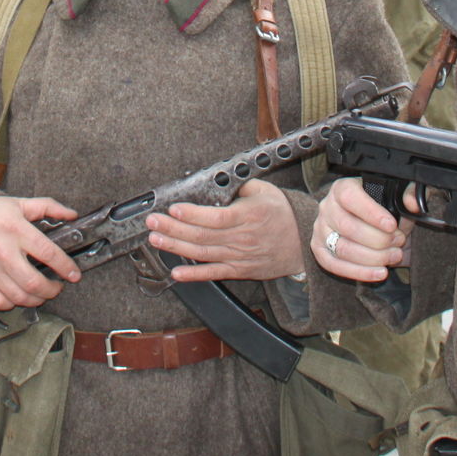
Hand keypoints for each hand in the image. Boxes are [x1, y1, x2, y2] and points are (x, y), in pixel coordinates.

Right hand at [0, 196, 82, 311]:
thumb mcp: (19, 203)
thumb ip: (47, 207)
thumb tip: (71, 215)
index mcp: (17, 230)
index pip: (49, 254)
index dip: (66, 267)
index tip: (74, 275)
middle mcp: (4, 252)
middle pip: (34, 283)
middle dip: (52, 290)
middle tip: (57, 287)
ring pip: (18, 297)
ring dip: (35, 300)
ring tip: (41, 295)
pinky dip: (11, 304)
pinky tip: (16, 297)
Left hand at [149, 179, 303, 281]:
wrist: (303, 243)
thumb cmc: (282, 213)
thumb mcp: (265, 190)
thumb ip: (238, 185)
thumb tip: (212, 181)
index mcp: (249, 215)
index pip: (216, 217)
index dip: (193, 215)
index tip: (174, 208)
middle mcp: (242, 238)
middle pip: (203, 235)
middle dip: (174, 229)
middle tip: (153, 222)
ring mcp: (240, 256)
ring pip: (203, 253)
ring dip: (176, 248)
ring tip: (156, 240)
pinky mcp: (239, 270)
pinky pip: (214, 274)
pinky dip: (195, 275)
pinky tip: (176, 273)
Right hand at [310, 177, 409, 281]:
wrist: (375, 226)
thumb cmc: (385, 208)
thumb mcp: (400, 196)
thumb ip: (410, 193)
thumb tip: (412, 202)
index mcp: (343, 188)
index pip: (350, 197)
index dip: (371, 212)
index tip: (392, 225)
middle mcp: (327, 207)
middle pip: (348, 227)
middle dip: (378, 240)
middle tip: (399, 241)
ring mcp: (321, 230)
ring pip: (343, 249)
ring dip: (373, 258)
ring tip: (394, 256)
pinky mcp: (320, 251)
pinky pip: (335, 266)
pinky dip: (360, 273)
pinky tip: (380, 273)